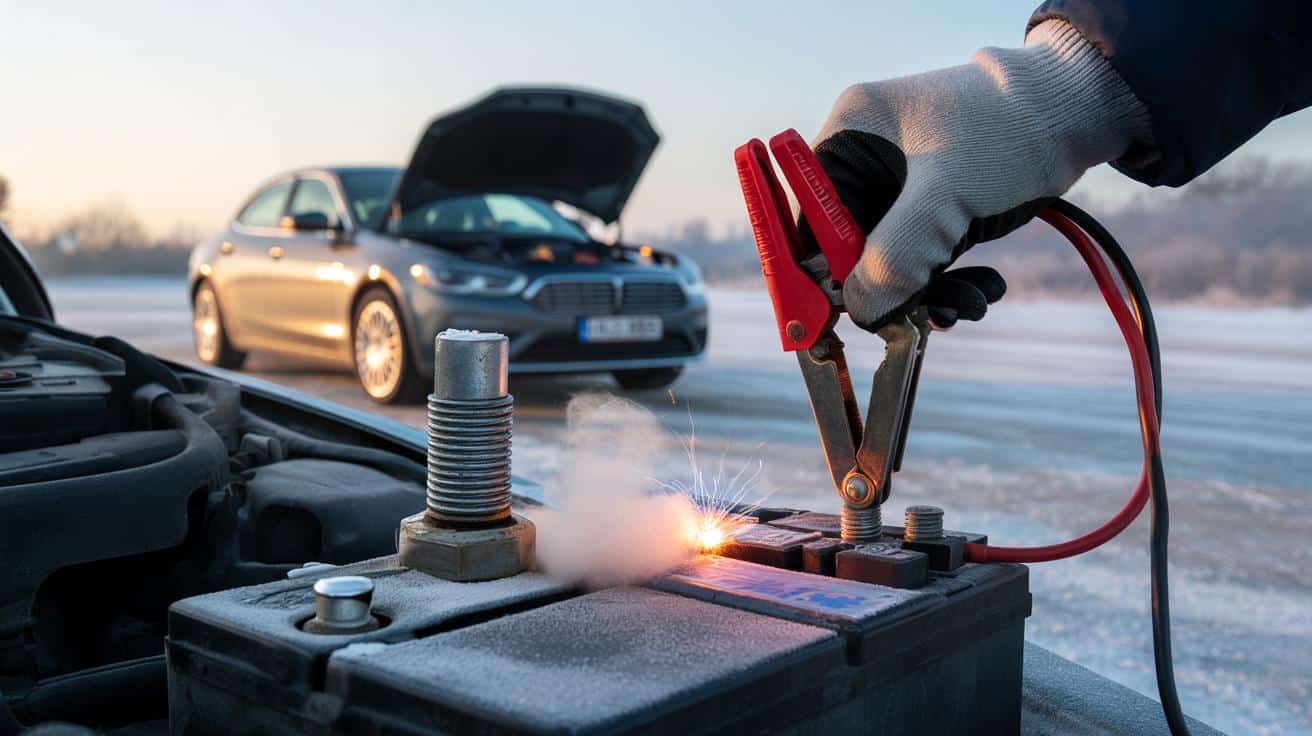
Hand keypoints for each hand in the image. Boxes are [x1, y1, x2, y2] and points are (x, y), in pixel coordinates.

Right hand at [807, 20, 1148, 329]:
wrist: (1082, 112)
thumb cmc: (1010, 135)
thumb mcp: (945, 201)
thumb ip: (893, 258)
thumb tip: (858, 311)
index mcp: (849, 137)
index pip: (812, 222)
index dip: (826, 274)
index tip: (849, 319)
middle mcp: (867, 156)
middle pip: (851, 247)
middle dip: (893, 288)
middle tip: (931, 316)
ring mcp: (902, 180)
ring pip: (891, 257)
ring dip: (928, 292)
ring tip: (972, 302)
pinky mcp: (934, 199)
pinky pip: (922, 253)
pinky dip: (947, 279)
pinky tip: (983, 288)